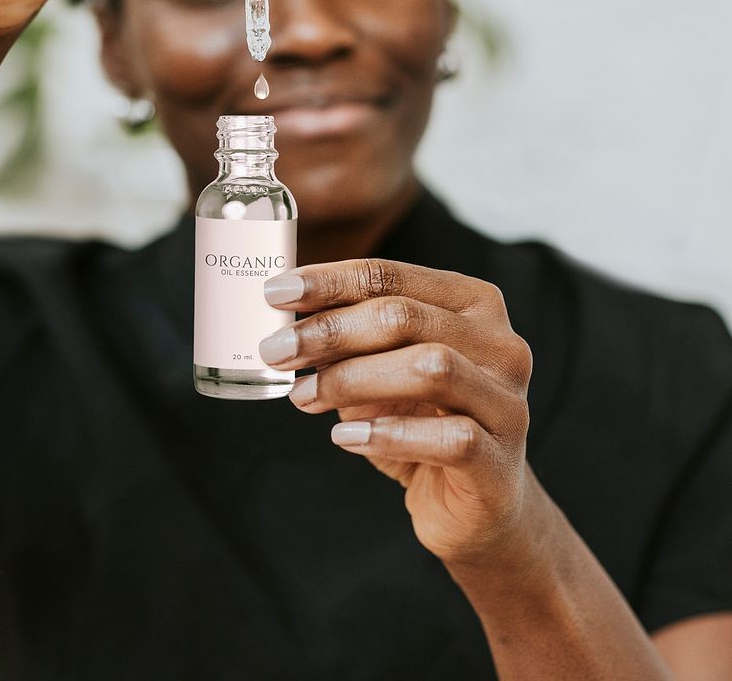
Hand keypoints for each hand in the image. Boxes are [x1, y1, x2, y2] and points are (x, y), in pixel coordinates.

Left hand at [260, 259, 532, 566]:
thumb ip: (348, 336)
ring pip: (429, 368)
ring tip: (303, 397)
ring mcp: (508, 403)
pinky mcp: (501, 463)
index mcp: (472, 304)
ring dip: (351, 379)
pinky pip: (448, 439)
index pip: (391, 276)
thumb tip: (283, 315)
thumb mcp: (380, 368)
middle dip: (330, 331)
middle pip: (404, 317)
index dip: (329, 281)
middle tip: (277, 351)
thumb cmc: (419, 422)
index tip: (276, 294)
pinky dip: (387, 434)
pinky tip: (345, 436)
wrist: (472, 508)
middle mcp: (501, 344)